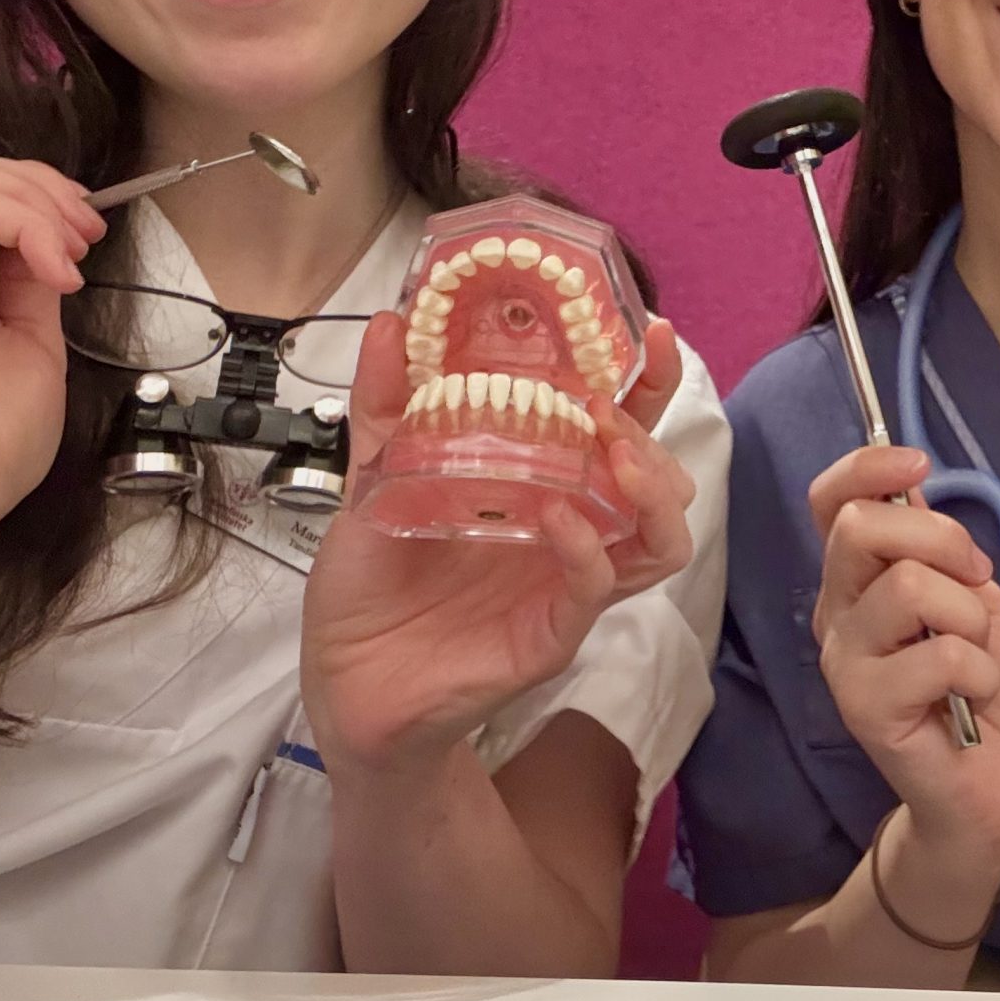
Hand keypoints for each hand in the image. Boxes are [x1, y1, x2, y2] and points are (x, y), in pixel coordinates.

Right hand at [0, 149, 101, 592]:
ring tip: (73, 244)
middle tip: (88, 230)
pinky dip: (18, 221)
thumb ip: (33, 289)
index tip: (92, 236)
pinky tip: (53, 267)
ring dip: (30, 196)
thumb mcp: (30, 350)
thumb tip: (54, 244)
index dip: (43, 203)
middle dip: (38, 185)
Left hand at [299, 314, 698, 774]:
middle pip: (658, 480)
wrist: (341, 677)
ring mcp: (564, 585)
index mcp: (541, 485)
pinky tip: (558, 520)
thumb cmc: (371, 582)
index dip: (650, 384)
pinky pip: (594, 591)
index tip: (654, 334)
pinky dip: (586, 552)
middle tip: (606, 406)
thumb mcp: (373, 477)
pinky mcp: (548, 635)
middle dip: (650, 432)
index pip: (621, 428)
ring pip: (658, 541)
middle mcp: (568, 532)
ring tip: (613, 455)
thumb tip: (395, 323)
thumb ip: (388, 403)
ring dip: (649, 492)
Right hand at [808, 446, 999, 883]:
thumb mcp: (978, 604)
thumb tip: (920, 496)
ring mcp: (847, 663)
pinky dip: (979, 670)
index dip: (866, 466)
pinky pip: (939, 655)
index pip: (832, 502)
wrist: (991, 788)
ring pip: (907, 587)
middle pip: (862, 527)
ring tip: (976, 657)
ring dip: (969, 617)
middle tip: (974, 580)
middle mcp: (840, 615)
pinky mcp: (865, 708)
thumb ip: (945, 556)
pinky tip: (974, 699)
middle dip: (940, 538)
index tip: (918, 461)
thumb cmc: (984, 695)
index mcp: (861, 582)